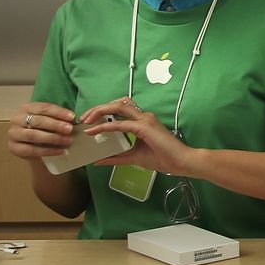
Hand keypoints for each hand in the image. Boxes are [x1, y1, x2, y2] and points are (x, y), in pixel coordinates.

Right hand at [8, 102, 76, 160]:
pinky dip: (48, 151)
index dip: (59, 112)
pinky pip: (32, 150)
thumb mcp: (48, 120)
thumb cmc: (41, 129)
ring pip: (34, 135)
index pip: (44, 108)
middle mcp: (17, 119)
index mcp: (27, 108)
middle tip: (70, 129)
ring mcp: (14, 134)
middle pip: (38, 121)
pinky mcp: (14, 148)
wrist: (29, 146)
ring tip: (68, 141)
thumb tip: (72, 120)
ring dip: (53, 138)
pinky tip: (61, 151)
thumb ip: (57, 118)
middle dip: (56, 125)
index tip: (72, 117)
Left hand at [87, 96, 202, 177]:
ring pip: (119, 106)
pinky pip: (120, 124)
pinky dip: (106, 126)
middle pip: (118, 102)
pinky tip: (94, 131)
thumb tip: (98, 161)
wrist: (180, 162)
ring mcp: (145, 120)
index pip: (121, 107)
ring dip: (100, 111)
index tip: (89, 120)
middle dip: (98, 108)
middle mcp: (144, 116)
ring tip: (87, 120)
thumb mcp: (133, 157)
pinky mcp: (144, 128)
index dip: (104, 110)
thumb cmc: (162, 158)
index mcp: (142, 120)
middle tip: (83, 118)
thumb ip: (116, 158)